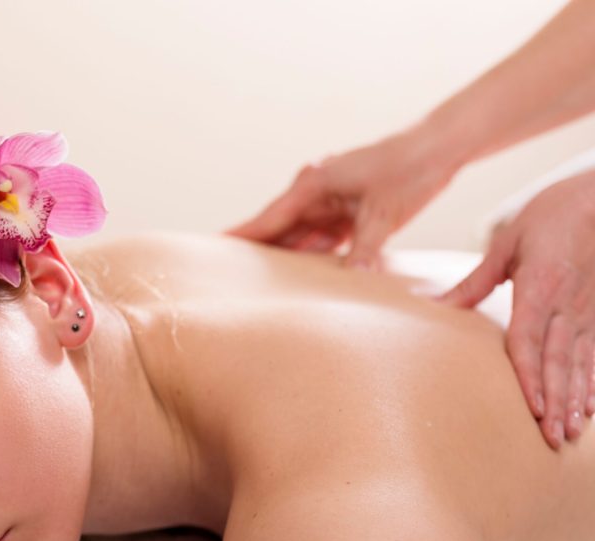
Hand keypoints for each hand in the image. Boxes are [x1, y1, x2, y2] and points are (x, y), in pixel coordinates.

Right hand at [225, 126, 457, 268]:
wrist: (438, 147)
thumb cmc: (409, 169)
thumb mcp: (383, 214)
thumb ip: (364, 250)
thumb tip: (353, 284)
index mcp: (313, 184)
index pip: (268, 218)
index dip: (241, 236)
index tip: (211, 248)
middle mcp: (315, 191)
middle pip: (278, 229)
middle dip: (257, 252)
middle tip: (228, 277)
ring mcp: (329, 201)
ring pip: (299, 236)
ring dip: (285, 258)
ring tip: (260, 285)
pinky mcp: (346, 210)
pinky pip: (321, 239)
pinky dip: (313, 256)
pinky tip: (303, 277)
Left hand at [436, 170, 594, 448]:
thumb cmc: (549, 216)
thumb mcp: (506, 243)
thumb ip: (474, 282)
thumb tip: (434, 304)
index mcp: (539, 287)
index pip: (529, 341)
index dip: (529, 377)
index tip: (530, 408)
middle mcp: (567, 305)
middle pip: (558, 361)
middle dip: (555, 401)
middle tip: (551, 437)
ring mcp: (590, 311)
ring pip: (582, 363)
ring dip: (576, 399)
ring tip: (570, 432)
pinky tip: (592, 407)